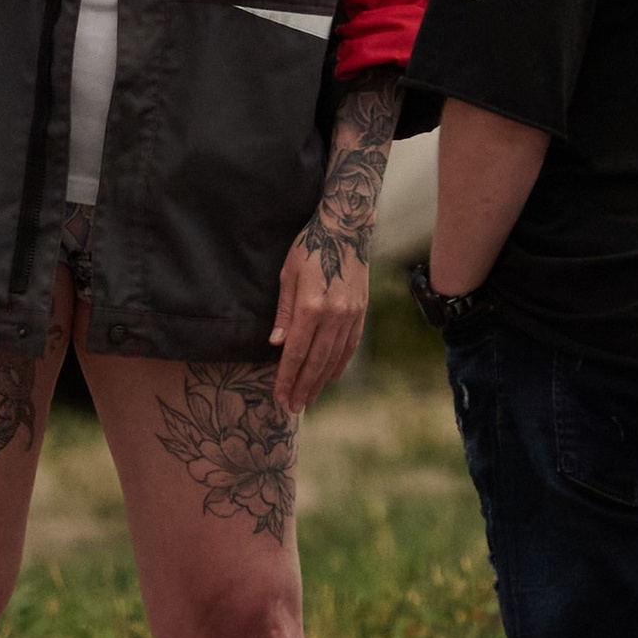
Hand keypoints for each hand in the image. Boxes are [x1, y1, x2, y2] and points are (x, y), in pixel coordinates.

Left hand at [270, 235, 366, 413]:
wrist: (345, 230)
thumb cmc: (309, 248)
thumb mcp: (287, 275)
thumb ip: (283, 312)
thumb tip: (276, 345)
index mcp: (311, 306)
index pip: (295, 352)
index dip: (286, 377)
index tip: (279, 395)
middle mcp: (333, 315)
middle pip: (315, 361)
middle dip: (302, 386)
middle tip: (292, 407)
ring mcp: (350, 315)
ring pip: (334, 357)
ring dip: (320, 381)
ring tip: (309, 398)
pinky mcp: (361, 312)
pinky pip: (350, 345)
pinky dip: (340, 364)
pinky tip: (331, 377)